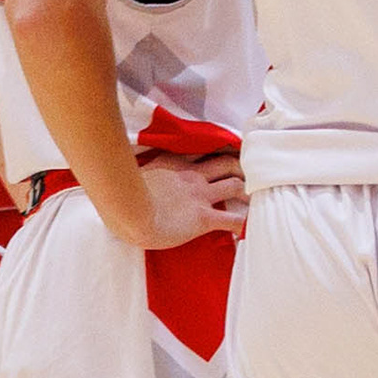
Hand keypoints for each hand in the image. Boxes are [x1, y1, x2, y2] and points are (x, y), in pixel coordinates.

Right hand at [105, 151, 246, 249]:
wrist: (126, 213)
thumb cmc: (122, 197)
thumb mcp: (134, 173)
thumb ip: (145, 170)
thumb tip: (139, 170)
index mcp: (174, 162)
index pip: (203, 150)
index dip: (218, 151)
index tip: (228, 153)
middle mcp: (192, 175)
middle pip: (226, 162)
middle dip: (240, 167)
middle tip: (249, 174)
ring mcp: (200, 195)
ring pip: (235, 185)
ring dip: (247, 191)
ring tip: (255, 198)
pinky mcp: (204, 217)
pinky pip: (233, 220)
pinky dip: (245, 223)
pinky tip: (250, 228)